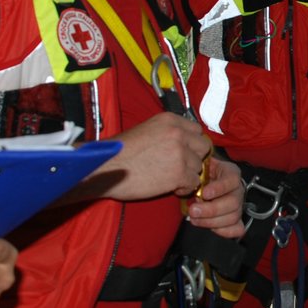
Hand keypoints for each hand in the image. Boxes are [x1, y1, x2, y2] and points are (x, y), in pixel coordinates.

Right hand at [84, 113, 215, 201]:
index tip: (184, 152)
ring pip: (199, 166)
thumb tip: (184, 143)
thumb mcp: (146, 131)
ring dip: (188, 174)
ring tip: (171, 178)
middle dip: (194, 158)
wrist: (105, 169)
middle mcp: (177, 133)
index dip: (191, 144)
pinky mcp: (178, 173)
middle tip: (180, 167)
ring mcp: (180, 153)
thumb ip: (167, 133)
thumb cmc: (119, 153)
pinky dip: (185, 187)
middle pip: (203, 146)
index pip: (196, 130)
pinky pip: (194, 182)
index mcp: (169, 120)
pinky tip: (171, 187)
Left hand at [184, 158, 244, 238]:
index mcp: (231, 173)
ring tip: (195, 219)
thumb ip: (197, 172)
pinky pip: (237, 229)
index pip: (232, 180)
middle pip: (233, 202)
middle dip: (211, 210)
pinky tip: (210, 228)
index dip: (218, 188)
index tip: (204, 193)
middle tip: (193, 210)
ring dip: (212, 221)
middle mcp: (238, 190)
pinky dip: (223, 231)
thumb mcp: (200, 167)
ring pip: (233, 217)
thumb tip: (188, 180)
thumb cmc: (203, 174)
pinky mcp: (236, 219)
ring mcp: (238, 205)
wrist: (205, 181)